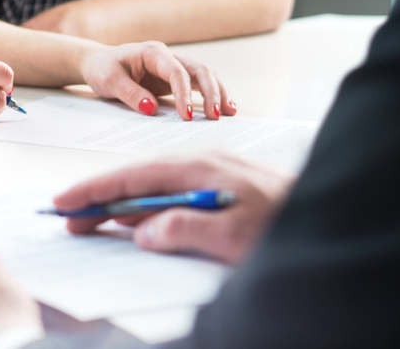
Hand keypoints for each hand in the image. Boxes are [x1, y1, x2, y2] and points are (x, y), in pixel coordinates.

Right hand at [53, 152, 296, 263]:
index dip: (97, 189)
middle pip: (138, 179)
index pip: (136, 177)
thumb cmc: (288, 224)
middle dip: (101, 197)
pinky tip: (138, 222)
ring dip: (122, 205)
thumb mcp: (236, 235)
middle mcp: (202, 164)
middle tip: (69, 217)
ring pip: (154, 187)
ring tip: (92, 221)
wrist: (332, 216)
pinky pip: (172, 196)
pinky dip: (147, 209)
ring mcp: (211, 175)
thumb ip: (187, 229)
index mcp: (201, 167)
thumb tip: (145, 231)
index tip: (67, 202)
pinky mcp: (220, 189)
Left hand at [78, 41, 235, 120]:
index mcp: (152, 52)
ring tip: (229, 113)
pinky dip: (211, 94)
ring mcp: (173, 66)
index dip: (184, 94)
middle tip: (216, 116)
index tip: (187, 116)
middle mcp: (167, 56)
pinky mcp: (174, 78)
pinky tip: (222, 108)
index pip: (176, 72)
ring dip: (218, 92)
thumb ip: (130, 93)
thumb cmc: (102, 68)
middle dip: (211, 92)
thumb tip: (152, 109)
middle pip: (199, 70)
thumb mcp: (109, 80)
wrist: (97, 63)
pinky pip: (197, 84)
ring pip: (204, 75)